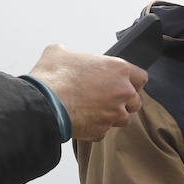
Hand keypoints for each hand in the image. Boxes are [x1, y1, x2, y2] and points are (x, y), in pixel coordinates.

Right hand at [29, 44, 147, 140]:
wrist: (42, 103)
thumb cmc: (52, 77)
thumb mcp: (58, 53)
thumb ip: (69, 53)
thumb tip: (63, 53)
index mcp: (119, 70)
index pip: (141, 77)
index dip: (132, 81)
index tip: (122, 83)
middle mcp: (123, 92)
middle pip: (135, 101)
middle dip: (124, 101)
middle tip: (106, 98)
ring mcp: (115, 113)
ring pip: (123, 118)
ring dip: (112, 116)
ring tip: (93, 110)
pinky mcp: (103, 130)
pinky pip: (104, 130)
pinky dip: (96, 127)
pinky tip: (82, 119)